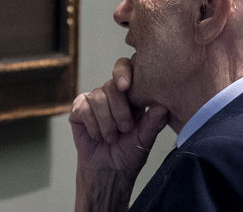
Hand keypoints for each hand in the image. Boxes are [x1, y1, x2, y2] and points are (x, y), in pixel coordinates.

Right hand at [70, 58, 168, 180]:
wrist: (107, 173)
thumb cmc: (129, 155)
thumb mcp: (144, 139)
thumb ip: (153, 122)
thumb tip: (163, 105)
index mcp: (130, 95)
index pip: (125, 68)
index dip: (123, 72)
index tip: (125, 85)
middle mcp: (111, 93)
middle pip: (110, 85)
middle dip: (119, 111)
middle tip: (124, 129)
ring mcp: (93, 100)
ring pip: (97, 98)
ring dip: (106, 123)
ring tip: (111, 138)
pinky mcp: (78, 110)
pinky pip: (82, 108)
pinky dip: (92, 126)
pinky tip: (97, 136)